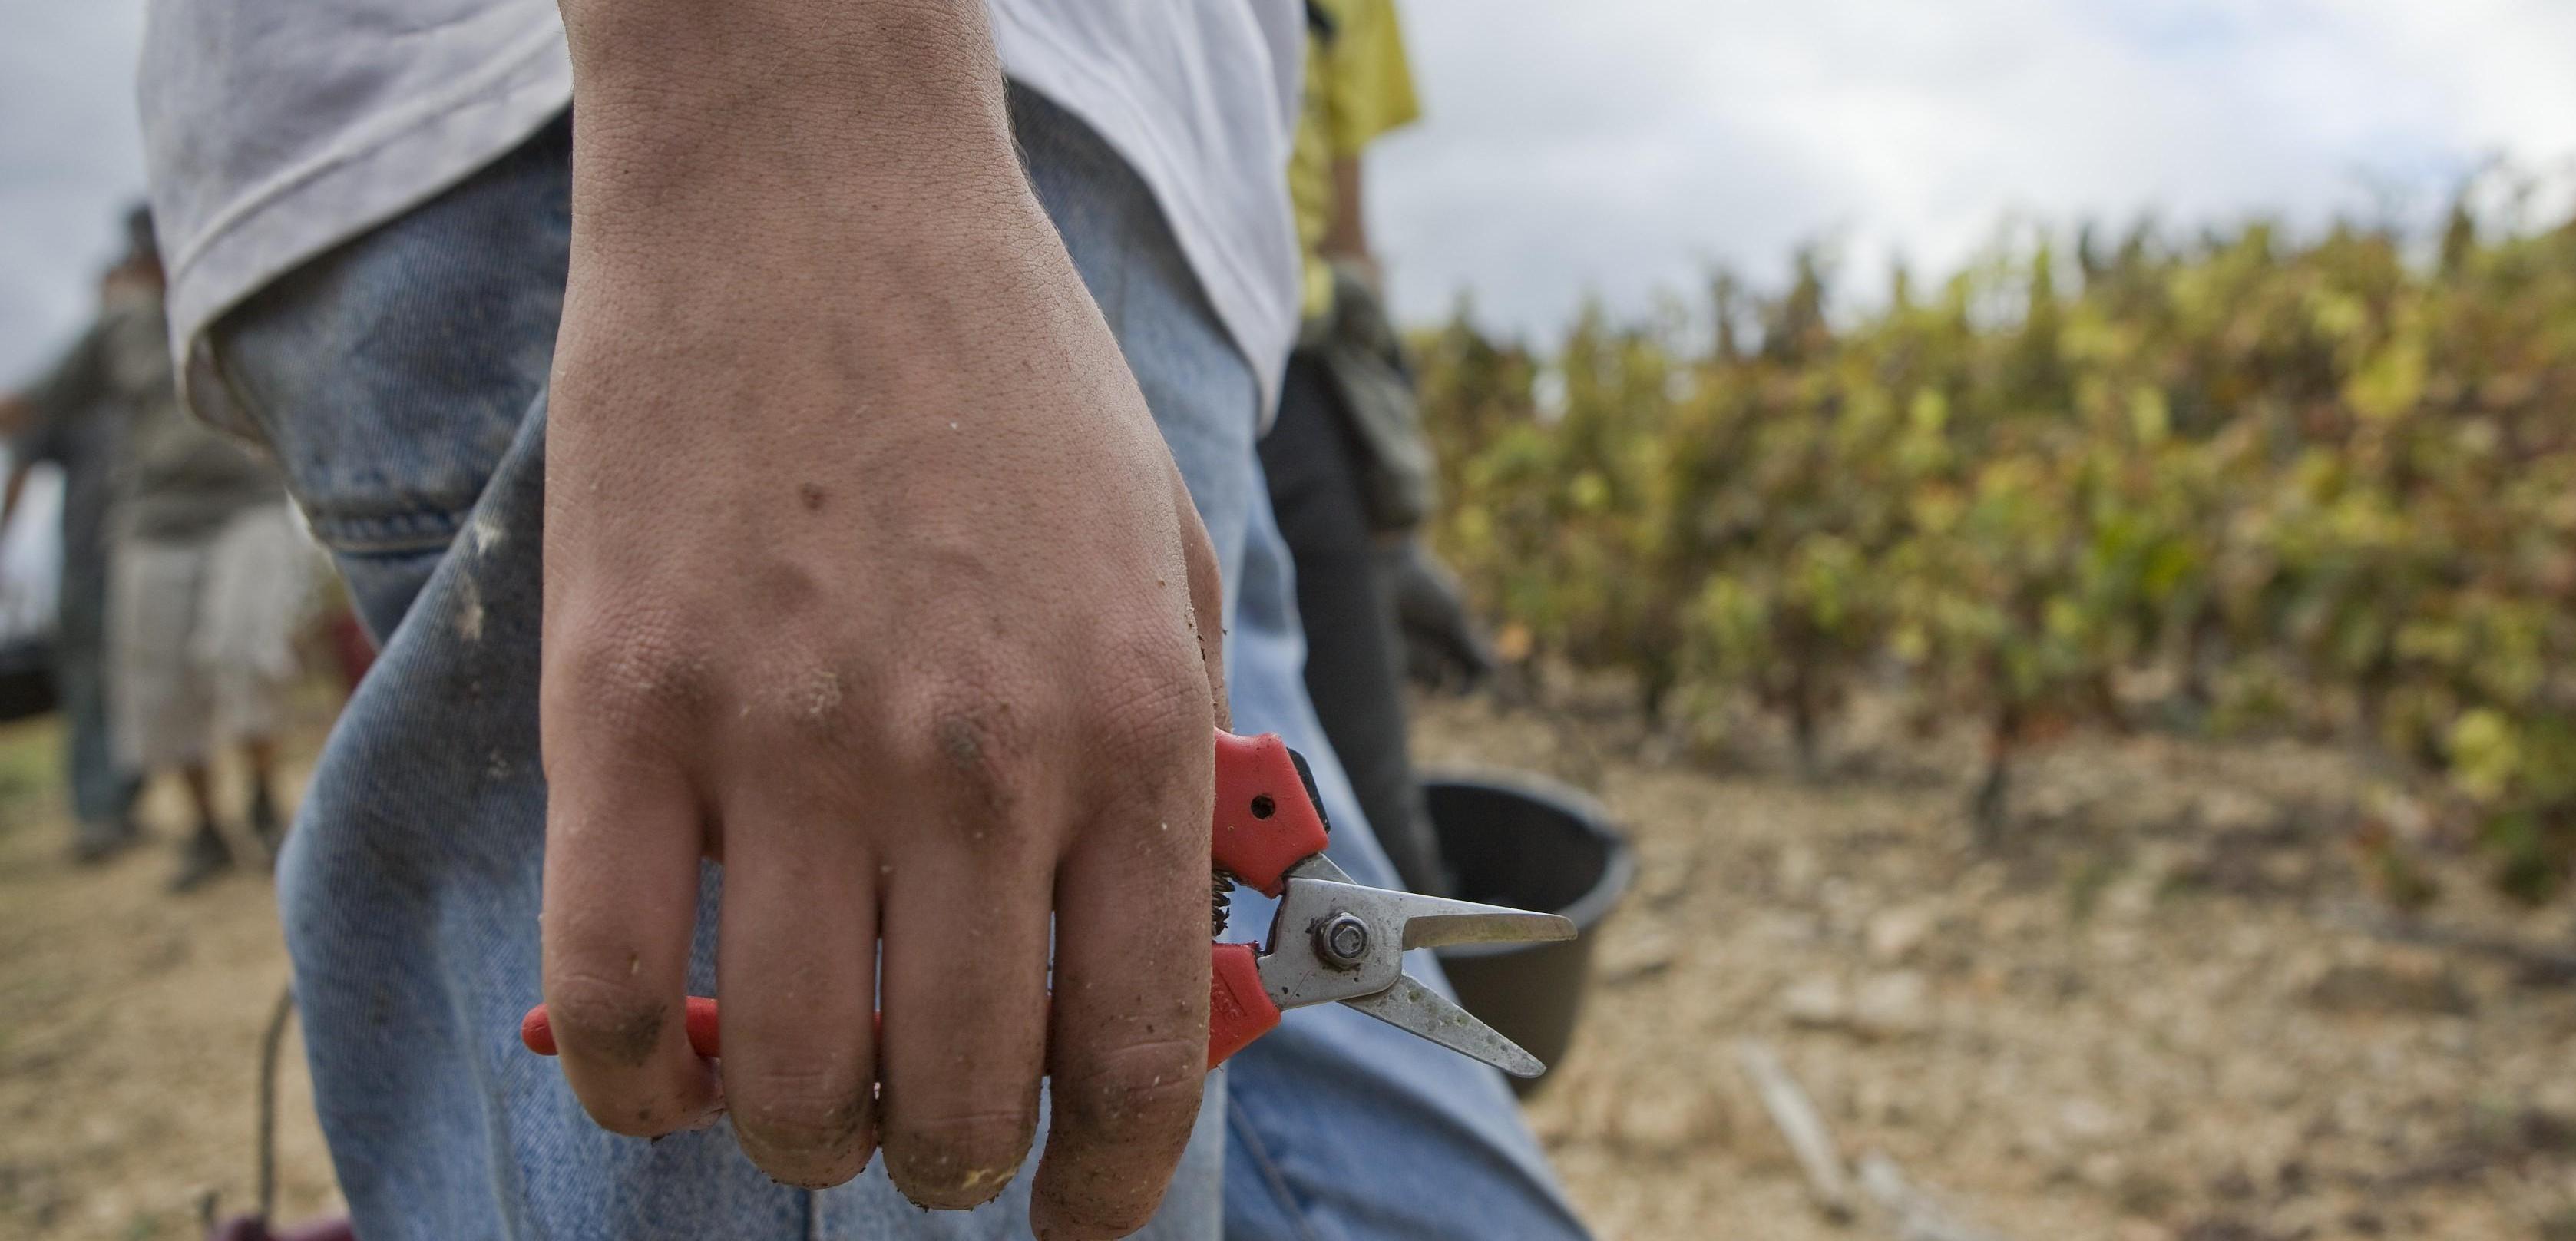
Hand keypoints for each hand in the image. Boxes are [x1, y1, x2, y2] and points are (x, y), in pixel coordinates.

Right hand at [535, 2, 1225, 1235]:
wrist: (815, 198)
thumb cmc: (1004, 375)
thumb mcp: (1164, 559)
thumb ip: (1178, 761)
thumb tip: (1171, 949)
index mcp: (1129, 727)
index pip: (1138, 1051)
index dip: (1114, 1181)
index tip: (1081, 1212)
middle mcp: (974, 757)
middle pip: (963, 1095)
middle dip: (953, 1166)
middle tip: (933, 1144)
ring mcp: (790, 740)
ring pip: (791, 1077)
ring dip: (804, 1137)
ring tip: (806, 1100)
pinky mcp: (623, 709)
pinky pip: (610, 994)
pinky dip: (634, 1083)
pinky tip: (662, 1068)